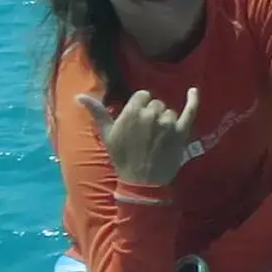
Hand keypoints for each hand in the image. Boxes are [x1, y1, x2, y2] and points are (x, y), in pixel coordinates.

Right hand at [76, 86, 202, 188]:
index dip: (141, 106)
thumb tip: (78, 97)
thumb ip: (96, 112)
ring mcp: (167, 123)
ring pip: (169, 111)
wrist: (141, 181)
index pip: (142, 96)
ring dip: (165, 120)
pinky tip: (193, 91)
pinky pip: (190, 111)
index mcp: (132, 112)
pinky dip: (193, 100)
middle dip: (152, 114)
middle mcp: (151, 114)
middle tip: (147, 133)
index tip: (138, 119)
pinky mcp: (181, 132)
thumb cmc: (122, 157)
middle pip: (156, 103)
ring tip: (157, 138)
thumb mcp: (107, 134)